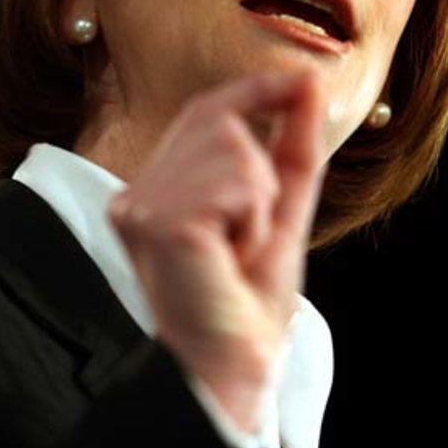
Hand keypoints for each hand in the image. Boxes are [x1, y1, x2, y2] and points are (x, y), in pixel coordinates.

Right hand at [109, 71, 325, 431]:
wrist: (231, 366)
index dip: (254, 89)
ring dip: (260, 203)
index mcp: (157, 189)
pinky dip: (254, 220)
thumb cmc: (246, 300)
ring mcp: (141, 205)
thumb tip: (309, 83)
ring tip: (236, 250)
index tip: (299, 80)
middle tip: (246, 236)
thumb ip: (292, 147)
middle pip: (219, 119)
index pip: (203, 112)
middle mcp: (138, 192)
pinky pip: (237, 183)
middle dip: (260, 173)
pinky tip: (230, 257)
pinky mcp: (159, 222)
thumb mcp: (279, 210)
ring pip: (233, 148)